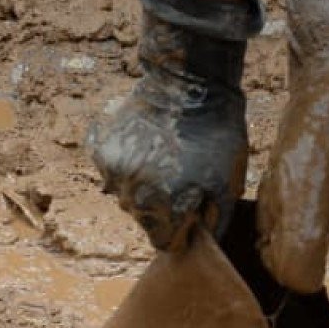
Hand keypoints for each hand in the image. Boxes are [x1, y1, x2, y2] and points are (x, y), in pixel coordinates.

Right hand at [88, 0, 260, 250]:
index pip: (164, 242)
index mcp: (164, 210)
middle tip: (179, 179)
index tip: (190, 211)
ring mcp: (113, 172)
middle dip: (160, 209)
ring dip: (140, 186)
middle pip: (143, 220)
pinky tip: (144, 145)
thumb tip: (205, 244)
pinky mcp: (100, 148)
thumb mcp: (228, 183)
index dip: (180, 230)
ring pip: (123, 196)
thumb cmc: (217, 135)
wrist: (190, 83)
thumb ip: (215, 221)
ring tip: (162, 159)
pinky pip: (109, 170)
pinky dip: (124, 163)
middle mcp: (132, 197)